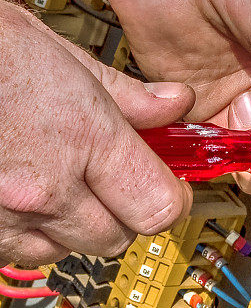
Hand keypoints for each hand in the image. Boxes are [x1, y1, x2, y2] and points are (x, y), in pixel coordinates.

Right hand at [0, 2, 193, 265]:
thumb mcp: (62, 54)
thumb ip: (129, 93)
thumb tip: (176, 103)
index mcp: (83, 139)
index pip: (159, 207)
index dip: (171, 199)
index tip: (169, 188)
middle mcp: (45, 187)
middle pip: (119, 238)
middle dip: (126, 213)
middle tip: (115, 181)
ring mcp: (1, 215)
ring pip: (66, 251)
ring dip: (73, 226)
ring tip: (58, 182)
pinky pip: (15, 253)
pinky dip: (26, 232)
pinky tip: (17, 192)